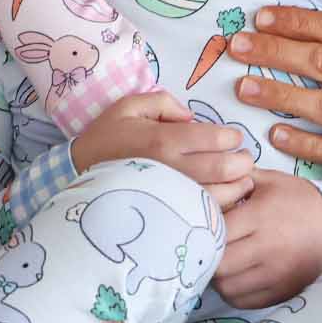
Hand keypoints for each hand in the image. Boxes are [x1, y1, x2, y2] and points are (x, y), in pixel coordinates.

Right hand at [70, 91, 255, 208]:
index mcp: (164, 140)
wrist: (76, 178)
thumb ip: (163, 103)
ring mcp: (172, 199)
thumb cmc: (105, 140)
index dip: (232, 137)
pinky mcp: (169, 219)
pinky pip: (204, 219)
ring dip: (238, 188)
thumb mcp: (128, 106)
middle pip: (225, 169)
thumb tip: (191, 117)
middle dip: (243, 163)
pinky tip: (222, 203)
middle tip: (245, 160)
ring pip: (221, 197)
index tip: (233, 138)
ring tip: (240, 182)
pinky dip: (221, 211)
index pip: (215, 138)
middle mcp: (172, 170)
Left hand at [215, 171, 321, 308]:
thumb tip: (201, 180)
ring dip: (219, 277)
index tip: (203, 227)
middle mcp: (268, 248)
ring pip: (228, 288)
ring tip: (222, 263)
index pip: (216, 233)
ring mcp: (276, 274)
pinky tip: (237, 276)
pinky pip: (244, 301)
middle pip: (219, 266)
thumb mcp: (269, 180)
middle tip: (208, 248)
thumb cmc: (298, 199)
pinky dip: (234, 292)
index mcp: (261, 217)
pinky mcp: (282, 292)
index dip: (203, 231)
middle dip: (208, 257)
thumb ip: (234, 180)